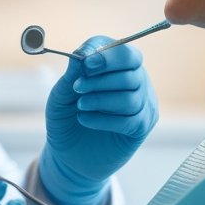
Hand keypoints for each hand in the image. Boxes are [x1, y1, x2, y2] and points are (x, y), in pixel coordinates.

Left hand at [40, 37, 158, 204]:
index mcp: (118, 64)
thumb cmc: (66, 116)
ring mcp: (142, 103)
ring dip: (101, 100)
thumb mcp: (62, 93)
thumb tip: (81, 54)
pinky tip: (85, 120)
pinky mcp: (141, 126)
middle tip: (77, 88)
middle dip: (100, 80)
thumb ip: (72, 74)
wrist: (68, 153)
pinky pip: (129, 120)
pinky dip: (103, 120)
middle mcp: (136, 79)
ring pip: (131, 97)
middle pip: (131, 73)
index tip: (85, 63)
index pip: (125, 52)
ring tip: (80, 106)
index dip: (107, 56)